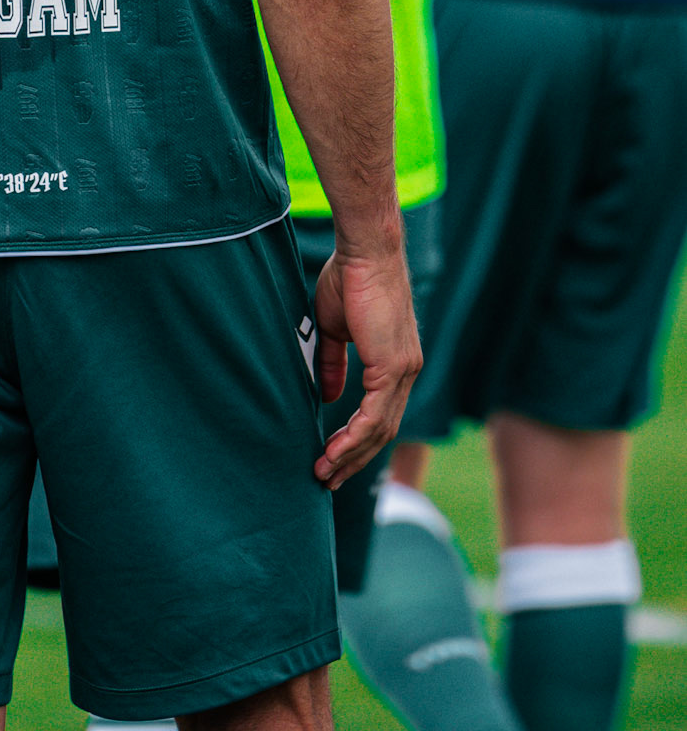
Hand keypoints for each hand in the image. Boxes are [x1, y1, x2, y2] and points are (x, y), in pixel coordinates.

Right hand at [312, 239, 421, 488]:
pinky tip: (334, 452)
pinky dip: (354, 437)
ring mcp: (404, 370)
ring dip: (350, 454)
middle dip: (354, 458)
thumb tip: (330, 395)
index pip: (380, 413)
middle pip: (383, 430)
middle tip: (328, 479)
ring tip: (324, 472)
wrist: (365, 251)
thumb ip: (334, 362)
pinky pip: (374, 414)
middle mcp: (407, 371)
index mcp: (396, 362)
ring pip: (380, 429)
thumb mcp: (334, 327)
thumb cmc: (349, 278)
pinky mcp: (393, 366)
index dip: (357, 439)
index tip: (333, 458)